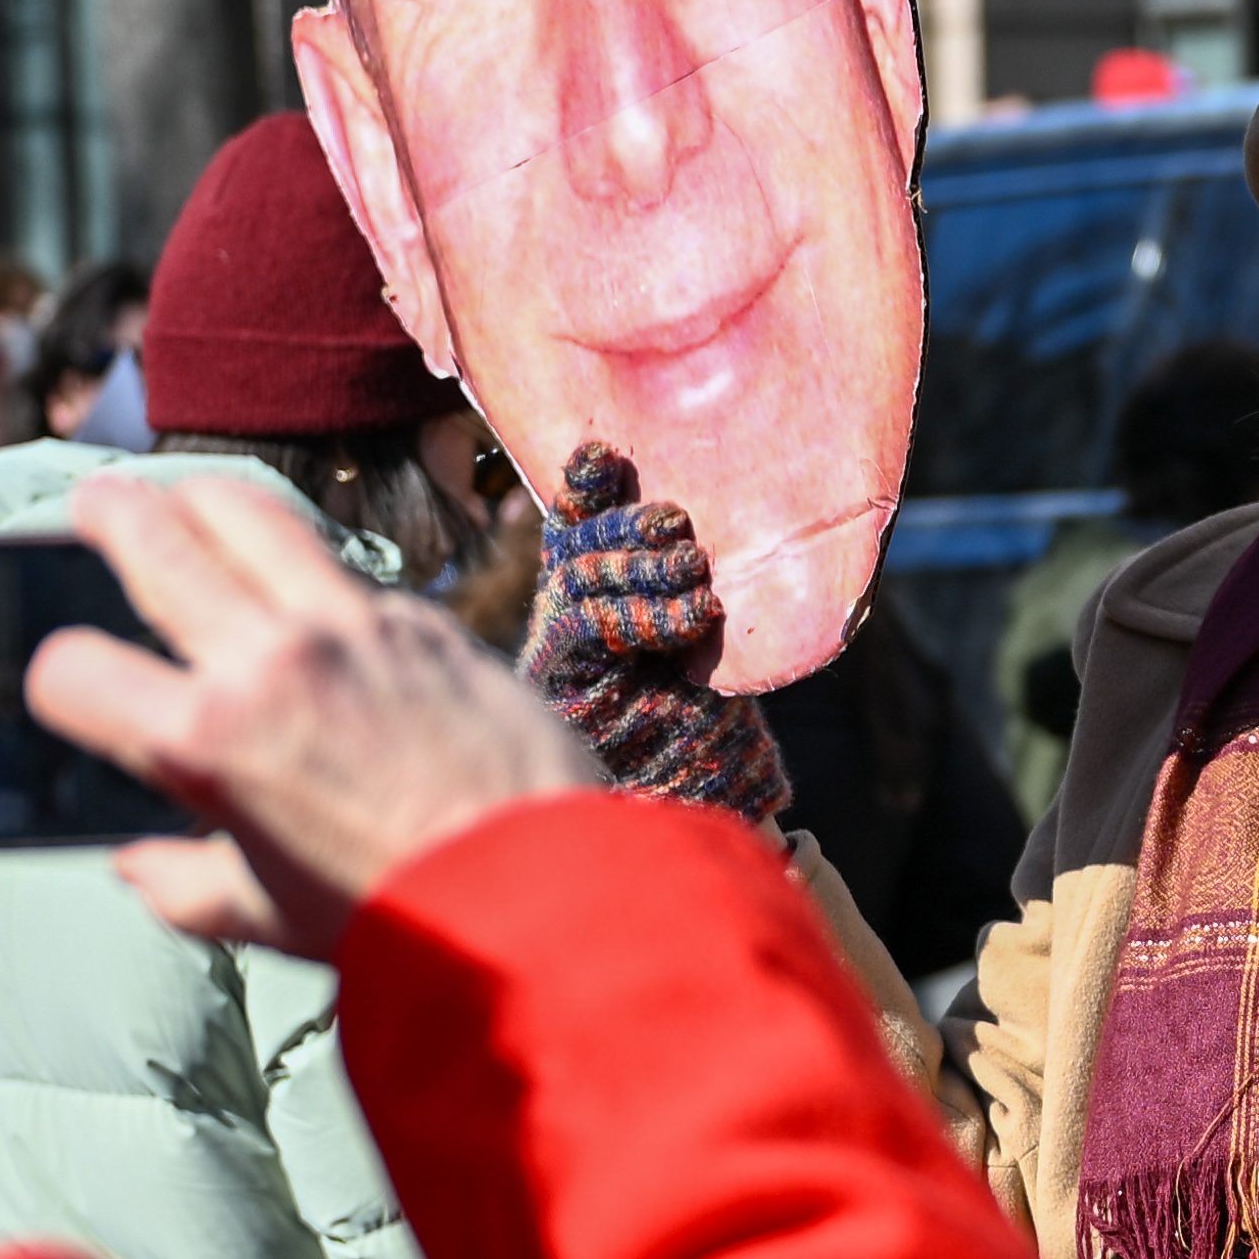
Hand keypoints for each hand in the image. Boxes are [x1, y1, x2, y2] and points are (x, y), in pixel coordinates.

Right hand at [30, 470, 600, 955]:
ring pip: (246, 510)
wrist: (541, 894)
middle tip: (92, 507)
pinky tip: (299, 578)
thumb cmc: (400, 920)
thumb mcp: (265, 919)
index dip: (59, 679)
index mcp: (207, 741)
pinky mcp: (421, 617)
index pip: (75, 670)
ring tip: (181, 499)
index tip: (76, 684)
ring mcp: (349, 624)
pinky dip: (304, 560)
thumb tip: (136, 864)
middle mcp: (268, 660)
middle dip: (103, 514)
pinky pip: (340, 561)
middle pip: (149, 537)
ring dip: (197, 495)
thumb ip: (183, 886)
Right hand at [520, 442, 792, 823]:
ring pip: (580, 582)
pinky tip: (695, 615)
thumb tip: (696, 540)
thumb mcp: (700, 647)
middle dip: (623, 525)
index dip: (583, 492)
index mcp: (592, 604)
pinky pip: (587, 628)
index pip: (576, 535)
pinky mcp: (561, 690)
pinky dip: (644, 612)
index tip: (601, 454)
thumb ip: (683, 597)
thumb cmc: (700, 726)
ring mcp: (558, 658)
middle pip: (577, 551)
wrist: (695, 804)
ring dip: (640, 565)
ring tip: (697, 569)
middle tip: (678, 523)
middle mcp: (565, 624)